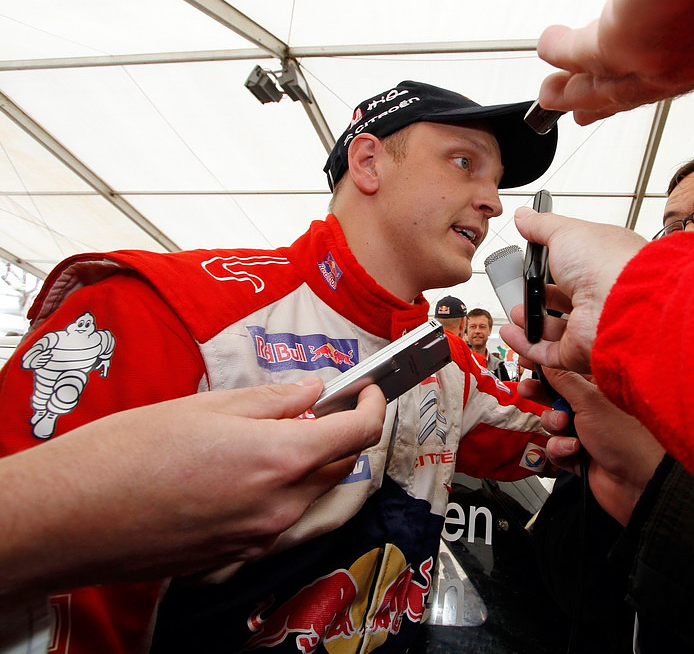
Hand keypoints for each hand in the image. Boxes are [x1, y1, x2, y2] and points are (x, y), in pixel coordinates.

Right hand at [0, 378, 384, 597]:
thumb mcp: (206, 406)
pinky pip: (278, 516)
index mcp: (279, 459)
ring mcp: (260, 535)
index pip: (359, 432)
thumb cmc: (126, 455)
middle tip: (312, 406)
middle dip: (338, 432)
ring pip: (309, 492)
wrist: (70, 518)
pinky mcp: (238, 553)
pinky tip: (237, 470)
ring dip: (305, 462)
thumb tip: (313, 391)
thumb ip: (272, 400)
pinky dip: (277, 490)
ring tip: (262, 435)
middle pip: (340, 464)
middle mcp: (280, 505)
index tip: (371, 389)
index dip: (374, 406)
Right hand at [498, 207, 646, 373]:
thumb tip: (525, 216)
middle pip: (565, 298)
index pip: (577, 264)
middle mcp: (599, 295)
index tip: (535, 259)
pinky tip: (511, 333)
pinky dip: (527, 344)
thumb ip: (542, 226)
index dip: (555, 262)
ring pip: (556, 328)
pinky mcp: (579, 350)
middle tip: (522, 289)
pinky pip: (549, 351)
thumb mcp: (566, 232)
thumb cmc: (606, 263)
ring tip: (514, 312)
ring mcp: (590, 324)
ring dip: (531, 320)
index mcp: (603, 263)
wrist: (621, 304)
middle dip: (540, 296)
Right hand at [519, 370, 663, 525]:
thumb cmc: (627, 437)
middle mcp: (594, 407)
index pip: (568, 369)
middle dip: (541, 395)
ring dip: (554, 425)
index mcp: (601, 386)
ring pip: (554, 423)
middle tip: (528, 390)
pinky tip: (574, 450)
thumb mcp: (590, 401)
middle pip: (556, 395)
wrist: (640, 483)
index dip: (546, 365)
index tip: (526, 360)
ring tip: (565, 427)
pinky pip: (557, 448)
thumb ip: (563, 380)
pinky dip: (561, 449)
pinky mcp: (581, 454)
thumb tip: (547, 360)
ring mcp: (587, 431)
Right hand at [536, 0, 693, 124]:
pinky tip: (550, 46)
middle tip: (584, 109)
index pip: (691, 66)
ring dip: (579, 90)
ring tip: (554, 94)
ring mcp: (670, 54)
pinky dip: (562, 52)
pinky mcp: (632, 40)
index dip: (657, 74)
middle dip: (612, 99)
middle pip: (648, 88)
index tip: (641, 81)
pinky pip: (585, 54)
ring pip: (613, 82)